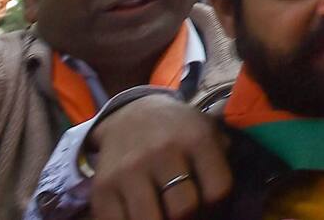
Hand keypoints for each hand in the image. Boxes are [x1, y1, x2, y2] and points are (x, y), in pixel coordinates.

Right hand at [83, 91, 231, 219]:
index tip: (207, 198)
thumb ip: (221, 160)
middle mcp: (162, 152)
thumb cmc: (178, 130)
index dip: (215, 202)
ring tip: (163, 211)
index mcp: (195, 139)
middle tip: (183, 206)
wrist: (132, 115)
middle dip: (188, 215)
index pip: (217, 190)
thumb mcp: (207, 130)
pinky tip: (140, 212)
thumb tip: (221, 198)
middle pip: (183, 209)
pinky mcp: (102, 189)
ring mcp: (129, 171)